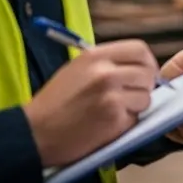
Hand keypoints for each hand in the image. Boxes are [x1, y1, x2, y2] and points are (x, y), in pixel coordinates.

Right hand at [23, 40, 158, 167]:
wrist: (34, 133)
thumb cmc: (55, 102)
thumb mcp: (77, 69)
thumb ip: (108, 63)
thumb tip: (139, 66)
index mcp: (95, 56)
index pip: (139, 49)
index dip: (146, 62)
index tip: (144, 73)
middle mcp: (106, 73)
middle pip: (147, 73)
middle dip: (143, 86)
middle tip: (129, 96)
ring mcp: (112, 96)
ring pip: (146, 97)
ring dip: (135, 106)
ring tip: (112, 111)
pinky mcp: (115, 120)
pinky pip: (136, 118)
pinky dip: (126, 123)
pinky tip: (106, 124)